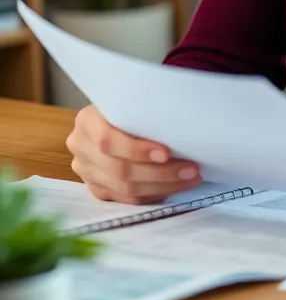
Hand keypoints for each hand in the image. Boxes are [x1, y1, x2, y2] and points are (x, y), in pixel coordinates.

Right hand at [66, 104, 201, 203]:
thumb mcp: (134, 101)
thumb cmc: (133, 106)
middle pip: (119, 169)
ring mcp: (86, 170)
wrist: (115, 118)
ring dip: (162, 187)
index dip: (137, 150)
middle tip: (191, 170)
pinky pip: (125, 199)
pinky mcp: (96, 188)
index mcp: (87, 121)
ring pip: (124, 188)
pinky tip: (173, 188)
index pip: (108, 140)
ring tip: (190, 179)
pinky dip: (153, 195)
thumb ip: (145, 113)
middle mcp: (80, 147)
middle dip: (160, 173)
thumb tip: (183, 128)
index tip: (167, 153)